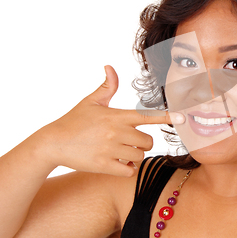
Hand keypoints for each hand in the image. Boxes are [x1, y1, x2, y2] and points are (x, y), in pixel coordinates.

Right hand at [35, 65, 184, 176]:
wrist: (52, 142)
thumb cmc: (74, 121)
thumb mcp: (91, 102)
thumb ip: (107, 87)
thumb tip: (110, 67)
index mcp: (117, 116)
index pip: (148, 115)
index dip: (168, 116)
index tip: (183, 117)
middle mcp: (117, 132)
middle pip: (148, 141)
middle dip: (143, 143)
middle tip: (128, 141)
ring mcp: (111, 149)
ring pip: (140, 155)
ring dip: (134, 156)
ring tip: (120, 151)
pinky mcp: (104, 165)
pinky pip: (129, 170)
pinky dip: (126, 168)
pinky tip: (117, 163)